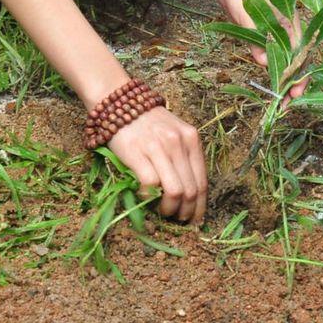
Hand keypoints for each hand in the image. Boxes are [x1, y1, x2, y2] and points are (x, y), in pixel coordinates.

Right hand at [109, 106, 206, 224]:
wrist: (119, 101)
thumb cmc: (148, 122)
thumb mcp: (174, 133)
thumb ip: (183, 157)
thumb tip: (188, 196)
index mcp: (191, 138)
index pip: (202, 181)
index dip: (200, 206)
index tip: (195, 220)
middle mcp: (178, 142)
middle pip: (191, 190)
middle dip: (186, 212)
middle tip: (178, 220)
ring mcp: (158, 146)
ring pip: (175, 191)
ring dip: (169, 209)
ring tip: (163, 213)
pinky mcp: (137, 152)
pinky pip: (151, 184)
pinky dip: (149, 198)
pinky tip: (146, 200)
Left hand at [214, 0, 302, 91]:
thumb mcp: (245, 10)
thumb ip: (255, 36)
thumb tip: (264, 63)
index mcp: (289, 21)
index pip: (300, 55)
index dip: (299, 76)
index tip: (294, 93)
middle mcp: (285, 25)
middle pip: (296, 58)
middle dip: (294, 81)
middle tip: (285, 103)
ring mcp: (273, 27)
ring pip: (283, 55)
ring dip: (283, 75)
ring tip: (279, 96)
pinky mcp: (260, 26)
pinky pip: (269, 48)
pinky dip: (271, 64)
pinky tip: (268, 76)